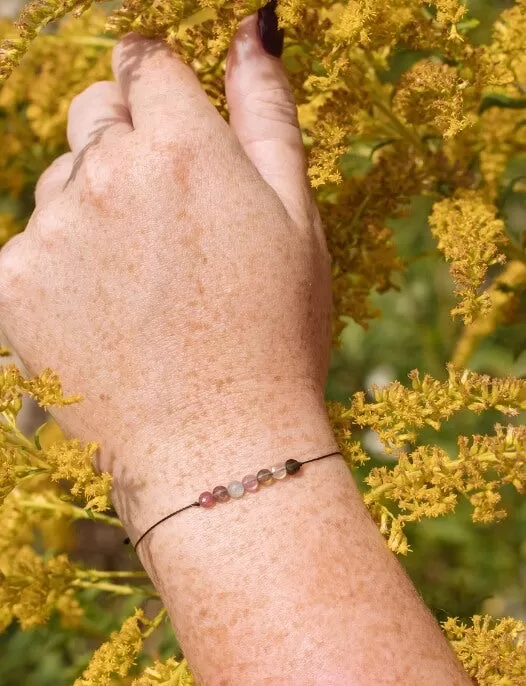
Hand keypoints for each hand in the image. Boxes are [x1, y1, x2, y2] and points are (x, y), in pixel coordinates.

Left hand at [0, 17, 335, 529]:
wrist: (218, 448)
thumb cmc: (275, 335)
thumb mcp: (297, 220)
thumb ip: (267, 114)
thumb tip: (252, 29)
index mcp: (182, 146)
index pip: (145, 62)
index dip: (159, 86)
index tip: (169, 122)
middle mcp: (106, 172)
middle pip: (97, 114)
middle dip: (127, 143)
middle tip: (170, 222)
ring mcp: (50, 228)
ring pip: (61, 180)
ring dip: (94, 208)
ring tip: (143, 284)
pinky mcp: (11, 283)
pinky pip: (31, 243)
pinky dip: (61, 264)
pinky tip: (105, 314)